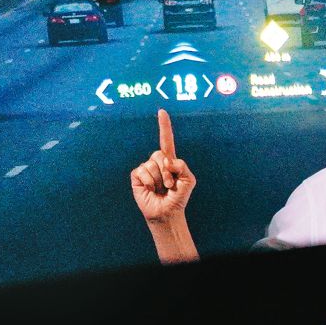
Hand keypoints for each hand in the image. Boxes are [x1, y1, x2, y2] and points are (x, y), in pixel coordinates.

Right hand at [131, 108, 195, 224]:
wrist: (167, 212)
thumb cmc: (178, 197)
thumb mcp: (188, 181)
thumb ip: (182, 166)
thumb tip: (168, 161)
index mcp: (169, 160)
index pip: (166, 140)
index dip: (164, 126)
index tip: (162, 112)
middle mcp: (156, 162)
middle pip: (160, 154)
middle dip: (167, 172)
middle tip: (169, 185)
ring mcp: (145, 168)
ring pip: (151, 164)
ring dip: (159, 179)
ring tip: (160, 189)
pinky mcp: (136, 176)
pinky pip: (142, 172)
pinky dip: (149, 182)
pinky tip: (151, 189)